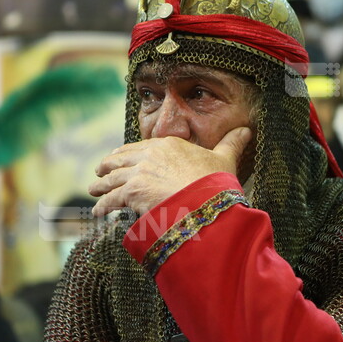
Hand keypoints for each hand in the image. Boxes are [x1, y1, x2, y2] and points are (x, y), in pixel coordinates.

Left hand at [89, 128, 252, 216]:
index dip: (129, 153)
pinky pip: (111, 199)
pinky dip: (102, 205)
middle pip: (122, 159)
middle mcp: (149, 155)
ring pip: (113, 178)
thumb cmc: (216, 182)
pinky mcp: (131, 192)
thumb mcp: (225, 160)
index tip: (121, 156)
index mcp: (168, 145)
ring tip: (94, 191)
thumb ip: (232, 144)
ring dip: (101, 186)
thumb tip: (248, 130)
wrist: (206, 201)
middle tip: (100, 172)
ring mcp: (139, 173)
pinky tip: (97, 211)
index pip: (141, 147)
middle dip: (109, 166)